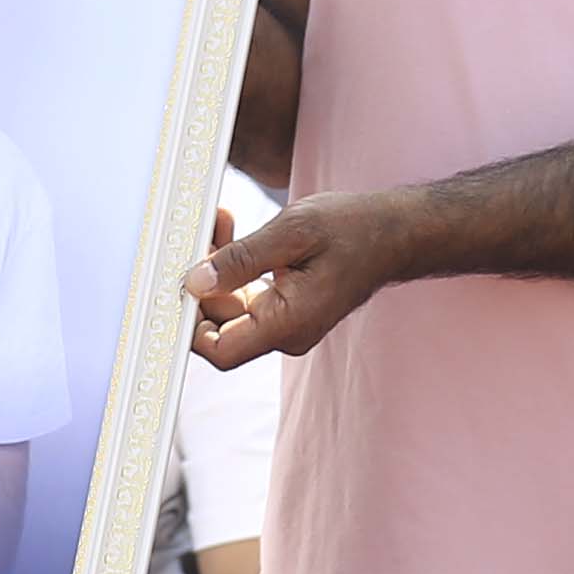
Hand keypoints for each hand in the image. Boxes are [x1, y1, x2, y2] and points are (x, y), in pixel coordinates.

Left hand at [189, 191, 409, 365]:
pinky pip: (246, 298)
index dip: (189, 324)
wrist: (395, 232)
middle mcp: (286, 333)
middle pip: (219, 327)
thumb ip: (241, 260)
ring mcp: (286, 324)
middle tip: (198, 235)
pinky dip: (233, 270)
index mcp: (288, 323)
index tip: (177, 283)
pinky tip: (232, 234)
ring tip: (219, 223)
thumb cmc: (355, 229)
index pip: (220, 350)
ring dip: (214, 269)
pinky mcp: (286, 309)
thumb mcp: (293, 231)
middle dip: (199, 283)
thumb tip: (194, 281)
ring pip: (229, 309)